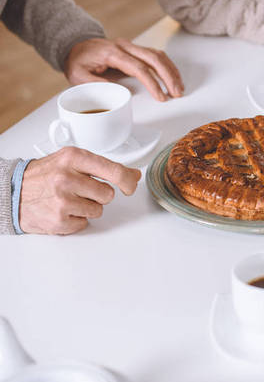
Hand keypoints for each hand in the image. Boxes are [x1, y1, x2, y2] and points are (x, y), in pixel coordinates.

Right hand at [19, 147, 140, 234]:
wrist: (11, 191)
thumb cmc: (44, 175)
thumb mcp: (71, 161)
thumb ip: (103, 167)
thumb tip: (133, 175)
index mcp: (72, 158)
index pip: (114, 171)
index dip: (127, 181)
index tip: (130, 185)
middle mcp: (67, 178)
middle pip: (108, 194)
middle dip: (98, 194)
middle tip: (81, 190)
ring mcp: (62, 200)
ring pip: (98, 210)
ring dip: (88, 207)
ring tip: (69, 199)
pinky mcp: (59, 220)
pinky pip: (84, 223)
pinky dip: (76, 219)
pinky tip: (62, 210)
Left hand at [64, 38, 183, 101]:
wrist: (76, 46)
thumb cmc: (78, 61)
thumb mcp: (78, 75)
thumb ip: (95, 84)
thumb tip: (117, 93)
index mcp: (113, 53)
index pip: (139, 68)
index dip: (153, 83)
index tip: (161, 96)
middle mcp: (125, 47)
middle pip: (154, 58)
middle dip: (168, 77)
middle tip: (176, 93)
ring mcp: (132, 47)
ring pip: (158, 55)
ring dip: (171, 72)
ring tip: (179, 88)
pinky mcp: (136, 51)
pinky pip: (156, 56)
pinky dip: (168, 67)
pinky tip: (173, 77)